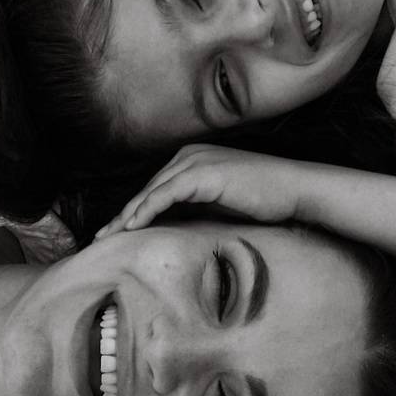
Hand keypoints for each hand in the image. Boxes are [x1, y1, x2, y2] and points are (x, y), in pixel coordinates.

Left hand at [97, 144, 324, 237]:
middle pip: (146, 190)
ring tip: (107, 237)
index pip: (153, 190)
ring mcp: (195, 162)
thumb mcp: (220, 206)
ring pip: (150, 192)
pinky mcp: (203, 173)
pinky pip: (165, 194)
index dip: (131, 213)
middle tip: (99, 239)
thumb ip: (195, 211)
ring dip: (126, 216)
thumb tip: (172, 232)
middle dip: (121, 215)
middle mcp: (189, 157)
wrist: (296, 191)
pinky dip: (146, 210)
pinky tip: (131, 228)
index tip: (113, 235)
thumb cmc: (265, 202)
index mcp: (191, 162)